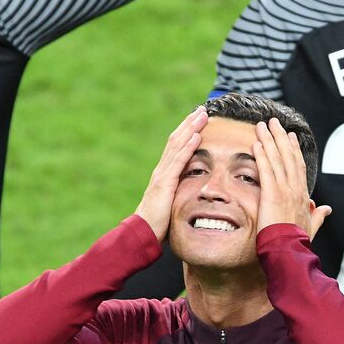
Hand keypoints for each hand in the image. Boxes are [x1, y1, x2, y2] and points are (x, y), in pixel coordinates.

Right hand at [134, 108, 207, 241]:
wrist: (141, 233)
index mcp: (163, 174)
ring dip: (191, 128)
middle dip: (189, 124)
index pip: (175, 147)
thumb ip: (177, 195)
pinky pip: (178, 161)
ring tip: (202, 116)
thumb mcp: (170, 205)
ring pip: (177, 145)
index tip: (197, 120)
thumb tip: (190, 193)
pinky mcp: (165, 183)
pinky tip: (196, 136)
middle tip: (202, 110)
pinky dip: (187, 147)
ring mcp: (162, 175)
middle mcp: (161, 170)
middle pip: (176, 140)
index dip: (186, 132)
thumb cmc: (157, 224)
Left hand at [253, 118, 330, 237]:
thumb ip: (319, 216)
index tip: (290, 136)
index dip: (294, 149)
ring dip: (269, 139)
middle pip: (288, 156)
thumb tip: (327, 209)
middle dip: (280, 137)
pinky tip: (257, 143)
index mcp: (303, 196)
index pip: (298, 166)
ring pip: (277, 159)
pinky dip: (262, 155)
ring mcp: (284, 190)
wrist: (290, 253)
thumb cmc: (297, 243)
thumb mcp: (311, 227)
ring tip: (262, 125)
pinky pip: (266, 170)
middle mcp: (295, 189)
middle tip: (274, 121)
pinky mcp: (272, 195)